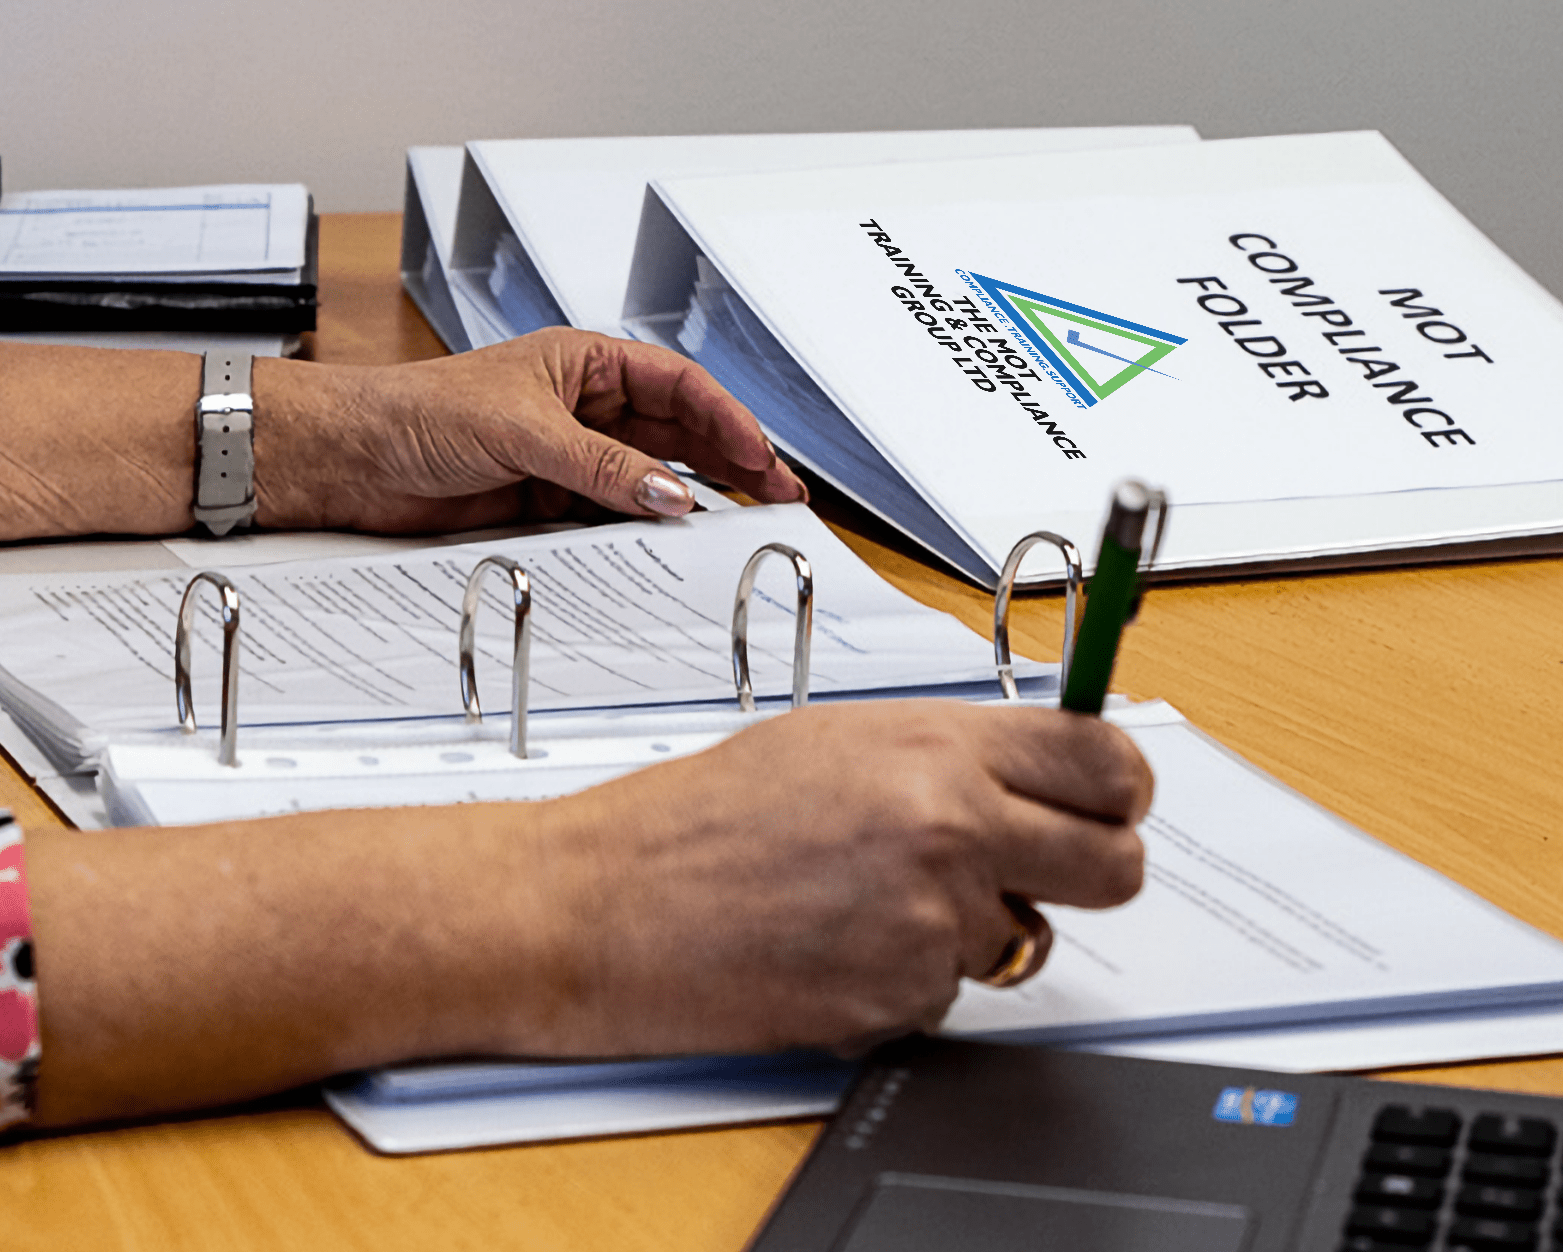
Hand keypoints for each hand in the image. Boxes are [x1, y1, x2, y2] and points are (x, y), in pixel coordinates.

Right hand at [26, 699, 1149, 1124]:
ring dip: (975, 928)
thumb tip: (1038, 773)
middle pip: (1116, 864)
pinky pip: (955, 996)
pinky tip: (837, 949)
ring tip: (871, 903)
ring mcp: (931, 920)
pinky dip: (913, 980)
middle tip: (1029, 870)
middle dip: (1085, 872)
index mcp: (935, 744)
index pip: (1108, 761)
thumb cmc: (695, 817)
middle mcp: (950, 825)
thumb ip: (947, 752)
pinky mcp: (901, 1001)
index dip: (1119, 790)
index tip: (1109, 802)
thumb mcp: (833, 742)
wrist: (601, 903)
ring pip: (1029, 938)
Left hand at [254, 327, 807, 531]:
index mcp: (583, 365)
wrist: (352, 461)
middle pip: (679, 434)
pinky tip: (669, 545)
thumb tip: (667, 494)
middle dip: (731, 461)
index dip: (727, 419)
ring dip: (694, 500)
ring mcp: (572, 459)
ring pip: (653, 479)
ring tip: (741, 523)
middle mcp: (584, 410)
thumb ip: (600, 466)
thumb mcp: (521, 430)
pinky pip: (615, 517)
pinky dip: (644, 532)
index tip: (761, 456)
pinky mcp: (552, 503)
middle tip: (777, 494)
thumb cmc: (416, 411)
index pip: (677, 387)